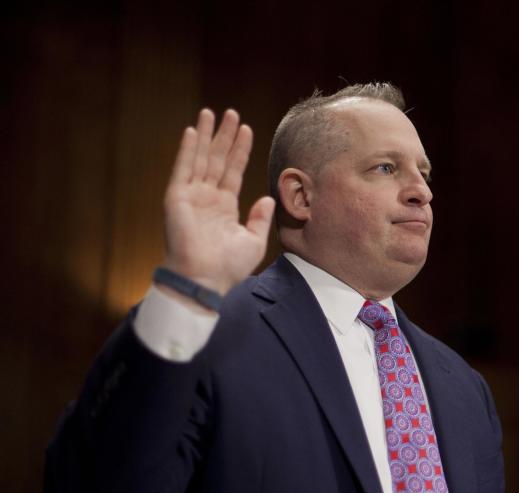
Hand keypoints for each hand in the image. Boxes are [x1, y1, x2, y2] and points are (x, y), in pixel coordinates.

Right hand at [162, 109, 274, 294]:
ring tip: (211, 112)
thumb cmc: (228, 267)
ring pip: (199, 158)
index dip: (239, 150)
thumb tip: (267, 198)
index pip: (233, 171)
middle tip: (231, 112)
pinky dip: (187, 149)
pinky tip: (192, 131)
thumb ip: (260, 218)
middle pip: (216, 159)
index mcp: (224, 208)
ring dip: (205, 135)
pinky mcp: (176, 198)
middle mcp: (207, 199)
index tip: (246, 129)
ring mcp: (191, 197)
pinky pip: (183, 168)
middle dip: (223, 136)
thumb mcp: (253, 241)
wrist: (205, 279)